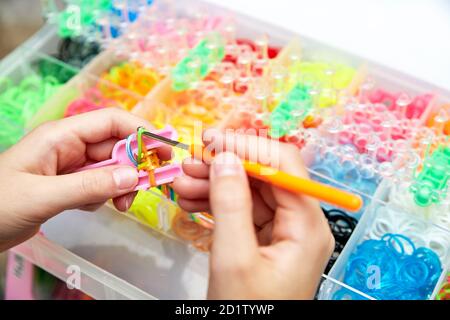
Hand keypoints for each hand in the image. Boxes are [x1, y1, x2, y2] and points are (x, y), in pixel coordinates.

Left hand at [0, 108, 168, 251]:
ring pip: (111, 168)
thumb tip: (133, 178)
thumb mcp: (44, 195)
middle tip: (150, 184)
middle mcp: (70, 147)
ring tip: (121, 205)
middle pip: (116, 146)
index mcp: (62, 136)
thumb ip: (89, 186)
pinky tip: (90, 208)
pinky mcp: (69, 186)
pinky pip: (99, 185)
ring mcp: (70, 167)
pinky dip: (104, 196)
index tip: (165, 150)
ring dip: (120, 185)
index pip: (111, 122)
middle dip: (135, 165)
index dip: (141, 131)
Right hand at [173, 132, 333, 298]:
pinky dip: (215, 203)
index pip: (284, 165)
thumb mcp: (234, 258)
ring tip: (182, 183)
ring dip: (214, 184)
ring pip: (248, 192)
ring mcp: (280, 232)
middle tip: (190, 162)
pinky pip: (240, 211)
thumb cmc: (247, 312)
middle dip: (225, 166)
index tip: (212, 141)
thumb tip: (225, 158)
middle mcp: (299, 223)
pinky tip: (190, 199)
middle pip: (264, 177)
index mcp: (307, 225)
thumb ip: (230, 203)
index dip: (248, 147)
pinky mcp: (262, 241)